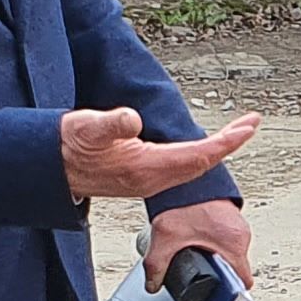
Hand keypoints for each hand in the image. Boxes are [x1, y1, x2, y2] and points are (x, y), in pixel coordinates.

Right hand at [63, 104, 260, 202]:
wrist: (50, 169)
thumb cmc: (67, 147)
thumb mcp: (85, 128)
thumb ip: (110, 123)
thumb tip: (133, 119)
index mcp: (145, 167)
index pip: (198, 155)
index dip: (226, 141)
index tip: (248, 126)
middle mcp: (151, 178)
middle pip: (202, 163)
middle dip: (229, 143)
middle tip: (250, 124)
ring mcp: (148, 181)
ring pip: (193, 167)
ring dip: (216, 150)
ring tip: (235, 132)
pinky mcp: (142, 177)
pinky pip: (181, 167)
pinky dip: (199, 154)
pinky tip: (203, 145)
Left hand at [144, 196, 252, 288]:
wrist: (187, 177)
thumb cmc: (184, 200)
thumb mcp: (165, 238)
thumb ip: (156, 266)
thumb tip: (153, 283)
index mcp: (233, 244)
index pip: (243, 282)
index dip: (232, 294)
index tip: (221, 298)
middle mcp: (240, 234)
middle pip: (236, 267)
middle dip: (220, 275)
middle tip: (201, 274)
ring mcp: (237, 224)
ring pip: (231, 252)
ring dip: (217, 257)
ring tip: (197, 256)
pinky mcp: (229, 216)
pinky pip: (227, 238)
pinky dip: (214, 242)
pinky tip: (198, 240)